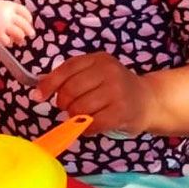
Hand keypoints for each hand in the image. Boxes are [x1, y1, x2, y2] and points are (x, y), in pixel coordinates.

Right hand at [0, 0, 34, 45]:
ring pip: (19, 34)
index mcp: (11, 6)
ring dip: (21, 38)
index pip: (25, 12)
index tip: (29, 22)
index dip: (29, 18)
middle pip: (24, 24)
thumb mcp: (5, 6)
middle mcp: (9, 15)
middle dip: (29, 30)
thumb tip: (25, 24)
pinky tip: (10, 42)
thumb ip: (14, 13)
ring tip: (22, 41)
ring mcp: (4, 24)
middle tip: (31, 34)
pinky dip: (10, 42)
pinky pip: (7, 40)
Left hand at [33, 52, 152, 135]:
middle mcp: (108, 72)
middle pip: (69, 91)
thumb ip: (69, 78)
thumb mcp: (95, 74)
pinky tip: (93, 124)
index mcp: (98, 59)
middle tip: (71, 107)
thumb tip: (38, 90)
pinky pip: (91, 124)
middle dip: (64, 104)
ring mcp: (116, 91)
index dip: (49, 84)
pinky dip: (86, 128)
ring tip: (86, 115)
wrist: (149, 100)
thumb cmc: (115, 88)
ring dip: (75, 117)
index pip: (66, 69)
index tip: (38, 96)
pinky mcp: (121, 112)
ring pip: (78, 109)